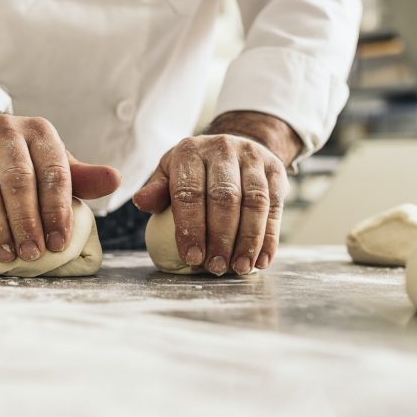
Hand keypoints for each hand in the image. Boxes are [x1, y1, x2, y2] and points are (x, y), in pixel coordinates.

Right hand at [0, 102, 120, 262]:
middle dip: (26, 222)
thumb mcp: (55, 165)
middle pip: (17, 181)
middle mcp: (6, 130)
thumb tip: (115, 180)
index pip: (54, 173)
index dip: (57, 211)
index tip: (59, 243)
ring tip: (7, 255)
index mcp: (40, 132)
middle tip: (32, 253)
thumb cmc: (26, 162)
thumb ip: (83, 178)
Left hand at [132, 111, 299, 274]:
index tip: (192, 257)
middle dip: (220, 237)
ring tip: (239, 268)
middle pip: (225, 198)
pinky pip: (276, 206)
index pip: (190, 192)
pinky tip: (261, 260)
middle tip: (215, 267)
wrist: (234, 147)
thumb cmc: (194, 170)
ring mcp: (253, 157)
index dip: (191, 227)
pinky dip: (270, 237)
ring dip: (248, 240)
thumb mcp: (169, 173)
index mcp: (190, 151)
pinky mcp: (276, 169)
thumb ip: (157, 190)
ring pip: (255, 202)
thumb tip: (141, 202)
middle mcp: (223, 149)